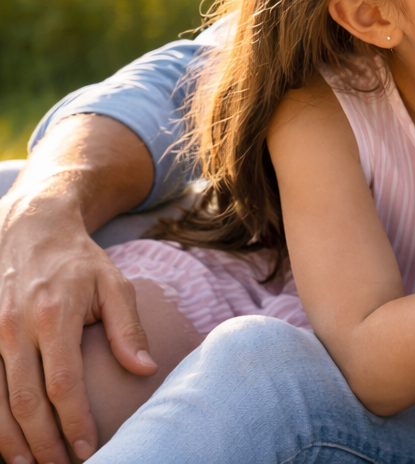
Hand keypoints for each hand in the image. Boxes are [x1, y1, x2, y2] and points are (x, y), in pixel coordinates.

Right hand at [0, 116, 156, 463]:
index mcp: (54, 317)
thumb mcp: (115, 284)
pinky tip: (6, 440)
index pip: (63, 383)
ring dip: (10, 440)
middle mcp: (15, 329)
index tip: (88, 449)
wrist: (32, 229)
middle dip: (43, 442)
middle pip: (25, 401)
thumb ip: (129, 328)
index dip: (74, 422)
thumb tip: (145, 369)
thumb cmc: (80, 261)